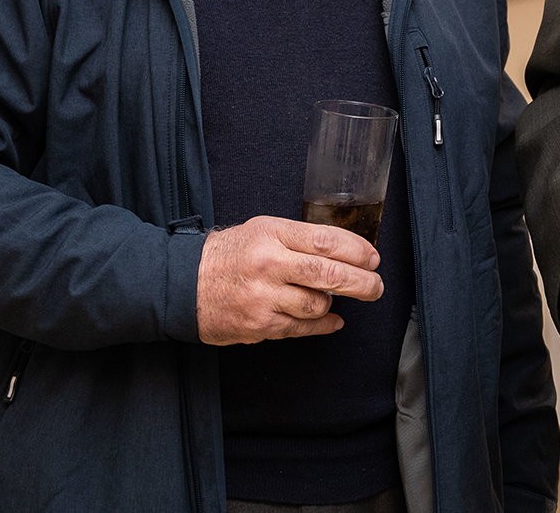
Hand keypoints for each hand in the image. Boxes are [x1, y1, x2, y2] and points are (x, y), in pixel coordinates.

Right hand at [196, 216, 382, 344]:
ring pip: (318, 304)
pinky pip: (303, 328)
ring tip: (335, 298)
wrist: (183, 284)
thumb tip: (345, 252)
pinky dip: (323, 325)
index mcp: (272, 234)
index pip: (326, 240)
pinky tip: (333, 320)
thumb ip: (299, 239)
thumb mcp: (262, 231)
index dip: (356, 250)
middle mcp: (269, 264)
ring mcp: (264, 297)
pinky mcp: (260, 325)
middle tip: (376, 286)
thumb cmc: (228, 255)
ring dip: (332, 302)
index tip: (372, 257)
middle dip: (362, 282)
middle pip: (329, 274)